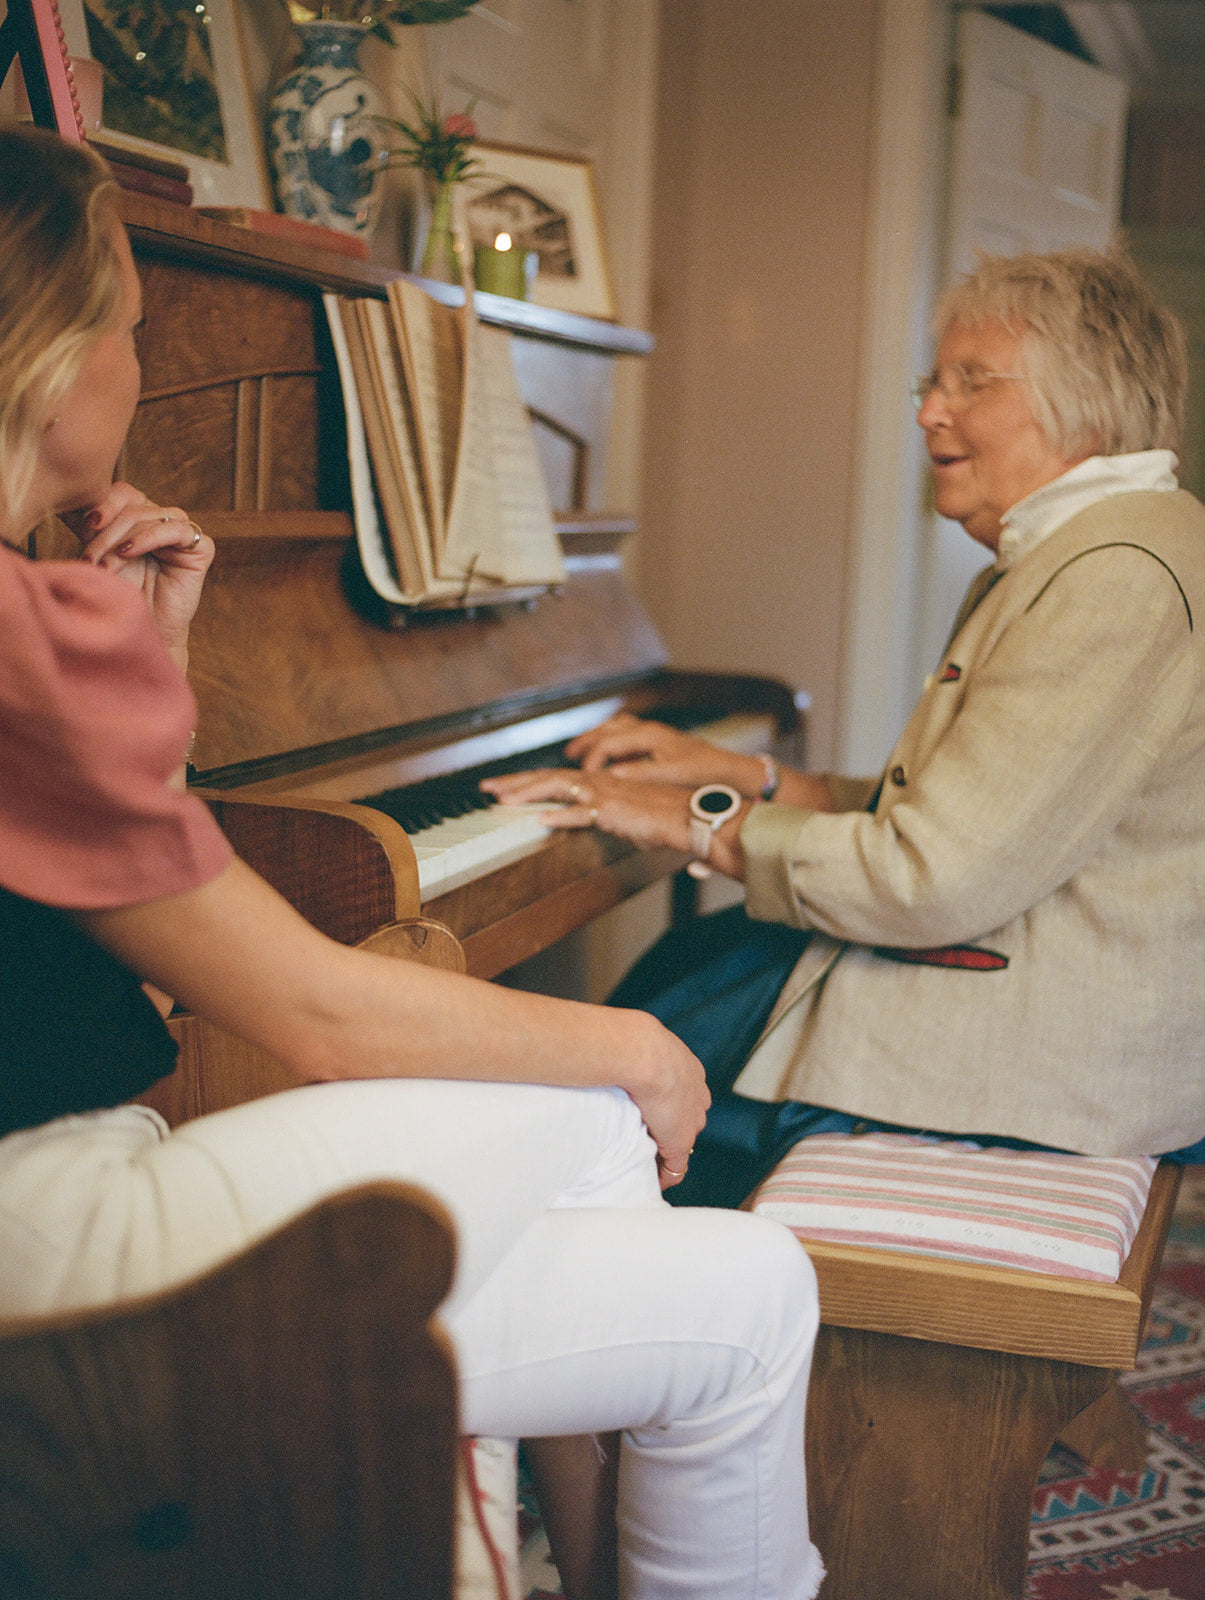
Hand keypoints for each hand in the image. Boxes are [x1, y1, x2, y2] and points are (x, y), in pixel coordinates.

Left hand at [62, 483, 213, 667]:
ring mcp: (183, 534)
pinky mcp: (201, 548)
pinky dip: (148, 538)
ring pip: (149, 515)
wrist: (142, 632)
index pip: (124, 493)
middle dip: (106, 533)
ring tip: (106, 566)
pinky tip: (129, 552)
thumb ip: (90, 528)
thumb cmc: (121, 599)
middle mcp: (163, 522)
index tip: (85, 525)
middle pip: (132, 506)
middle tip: (90, 559)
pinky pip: (176, 529)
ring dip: (121, 539)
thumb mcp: (99, 555)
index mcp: (141, 520)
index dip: (104, 503)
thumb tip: (70, 505)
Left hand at [482, 765, 697, 852]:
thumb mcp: (627, 814)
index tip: (504, 787)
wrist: (688, 815)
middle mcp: (597, 782)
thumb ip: (604, 814)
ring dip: (526, 793)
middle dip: (514, 782)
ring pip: (556, 788)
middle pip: (547, 777)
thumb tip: (588, 819)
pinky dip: (558, 816)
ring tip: (502, 800)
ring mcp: (603, 795)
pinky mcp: (611, 811)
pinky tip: (538, 819)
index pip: (555, 778)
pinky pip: (580, 813)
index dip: (527, 781)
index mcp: (599, 782)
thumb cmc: (663, 817)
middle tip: (487, 788)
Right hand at [566, 713, 750, 789]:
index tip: (582, 774)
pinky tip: (608, 759)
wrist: (728, 770)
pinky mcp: (657, 744)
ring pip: (616, 729)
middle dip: (587, 740)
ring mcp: (653, 735)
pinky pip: (626, 738)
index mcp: (649, 734)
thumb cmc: (703, 771)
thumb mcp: (669, 774)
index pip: (610, 742)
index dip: (592, 758)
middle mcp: (649, 730)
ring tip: (582, 752)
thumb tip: (611, 776)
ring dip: (598, 738)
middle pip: (608, 728)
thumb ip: (639, 773)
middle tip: (569, 753)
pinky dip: (612, 745)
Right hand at [610, 1007, 709, 1189]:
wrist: (640, 1054)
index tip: (654, 1111)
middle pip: (690, 1116)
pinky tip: (652, 1182)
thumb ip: (630, 1048)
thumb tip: (602, 1043)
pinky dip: (665, 1177)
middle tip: (650, 1135)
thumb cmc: (629, 1041)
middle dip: (674, 1126)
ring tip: (647, 1158)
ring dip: (667, 1149)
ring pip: (683, 1140)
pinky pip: (676, 1167)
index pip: (686, 1092)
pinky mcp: (679, 1142)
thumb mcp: (636, 1040)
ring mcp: (690, 1119)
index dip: (671, 1104)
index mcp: (687, 1067)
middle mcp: (695, 1092)